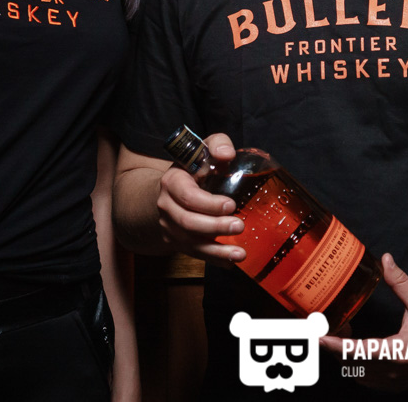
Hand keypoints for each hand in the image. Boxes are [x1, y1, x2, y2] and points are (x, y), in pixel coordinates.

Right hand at [155, 133, 245, 262]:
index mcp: (172, 182)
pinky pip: (195, 254)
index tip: (231, 205)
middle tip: (239, 226)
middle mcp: (167, 207)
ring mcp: (171, 227)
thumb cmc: (193, 169)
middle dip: (215, 227)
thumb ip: (217, 144)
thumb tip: (227, 153)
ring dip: (216, 251)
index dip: (208, 203)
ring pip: (191, 243)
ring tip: (240, 253)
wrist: (169, 191)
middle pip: (189, 223)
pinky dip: (214, 260)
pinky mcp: (178, 242)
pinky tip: (232, 263)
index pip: (187, 196)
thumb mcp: (202, 150)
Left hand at [318, 254, 407, 390]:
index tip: (318, 337)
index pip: (358, 351)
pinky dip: (357, 367)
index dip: (335, 345)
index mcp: (398, 351)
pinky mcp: (397, 384)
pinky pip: (368, 380)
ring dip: (345, 357)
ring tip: (343, 334)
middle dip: (335, 347)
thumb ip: (400, 282)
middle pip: (351, 364)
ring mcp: (395, 381)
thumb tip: (385, 260)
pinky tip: (358, 350)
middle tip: (326, 326)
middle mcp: (394, 370)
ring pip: (357, 374)